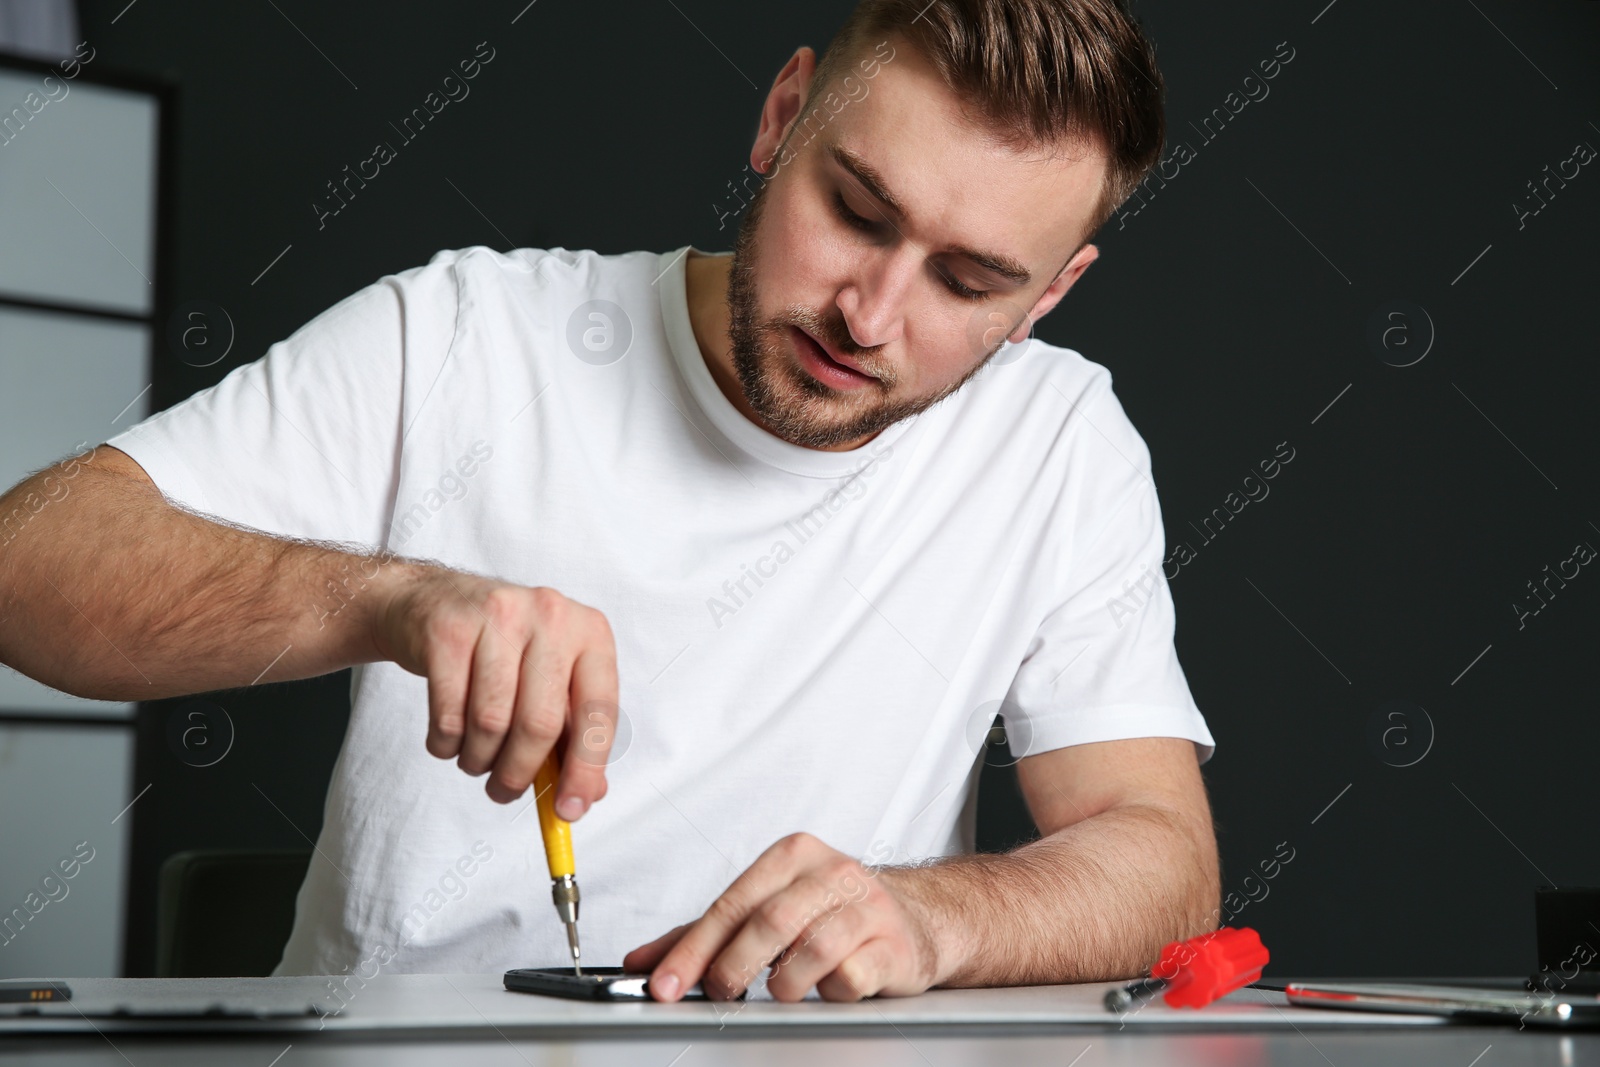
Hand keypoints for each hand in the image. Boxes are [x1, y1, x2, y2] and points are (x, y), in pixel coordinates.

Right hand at [371, 565, 618, 813]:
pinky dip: (447, 744)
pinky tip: (449, 738)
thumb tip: (586, 795)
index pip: (599, 711)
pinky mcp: (448, 629)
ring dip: (479, 761)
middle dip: (519, 773)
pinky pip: (448, 713)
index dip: (585, 769)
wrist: (434, 601)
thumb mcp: (550, 681)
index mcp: (590, 632)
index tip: (570, 811)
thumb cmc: (505, 651)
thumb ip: (573, 736)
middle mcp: (551, 615)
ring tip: (474, 759)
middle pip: (541, 723)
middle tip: (504, 791)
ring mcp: (499, 616)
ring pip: (491, 722)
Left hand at [622, 832, 939, 1001]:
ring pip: (811, 950)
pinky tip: (830, 985)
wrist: (919, 918)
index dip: (693, 949)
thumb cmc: (834, 911)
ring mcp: (868, 907)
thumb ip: (705, 934)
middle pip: (768, 923)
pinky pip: (851, 977)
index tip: (665, 983)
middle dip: (732, 967)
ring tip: (782, 988)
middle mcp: (832, 872)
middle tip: (719, 992)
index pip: (732, 903)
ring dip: (785, 983)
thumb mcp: (768, 907)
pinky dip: (830, 991)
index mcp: (793, 855)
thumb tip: (644, 961)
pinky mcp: (895, 945)